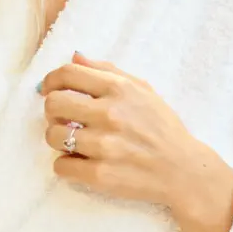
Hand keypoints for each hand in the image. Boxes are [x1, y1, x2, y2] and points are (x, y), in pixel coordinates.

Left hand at [40, 53, 232, 213]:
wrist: (183, 170)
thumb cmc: (161, 127)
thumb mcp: (142, 89)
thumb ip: (107, 70)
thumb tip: (74, 57)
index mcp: (119, 89)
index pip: (67, 74)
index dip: (51, 80)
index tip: (49, 89)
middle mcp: (110, 114)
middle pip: (53, 104)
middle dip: (52, 111)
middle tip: (63, 118)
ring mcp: (104, 146)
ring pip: (52, 135)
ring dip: (58, 139)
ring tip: (73, 141)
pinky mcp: (100, 174)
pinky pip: (60, 166)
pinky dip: (65, 165)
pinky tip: (79, 162)